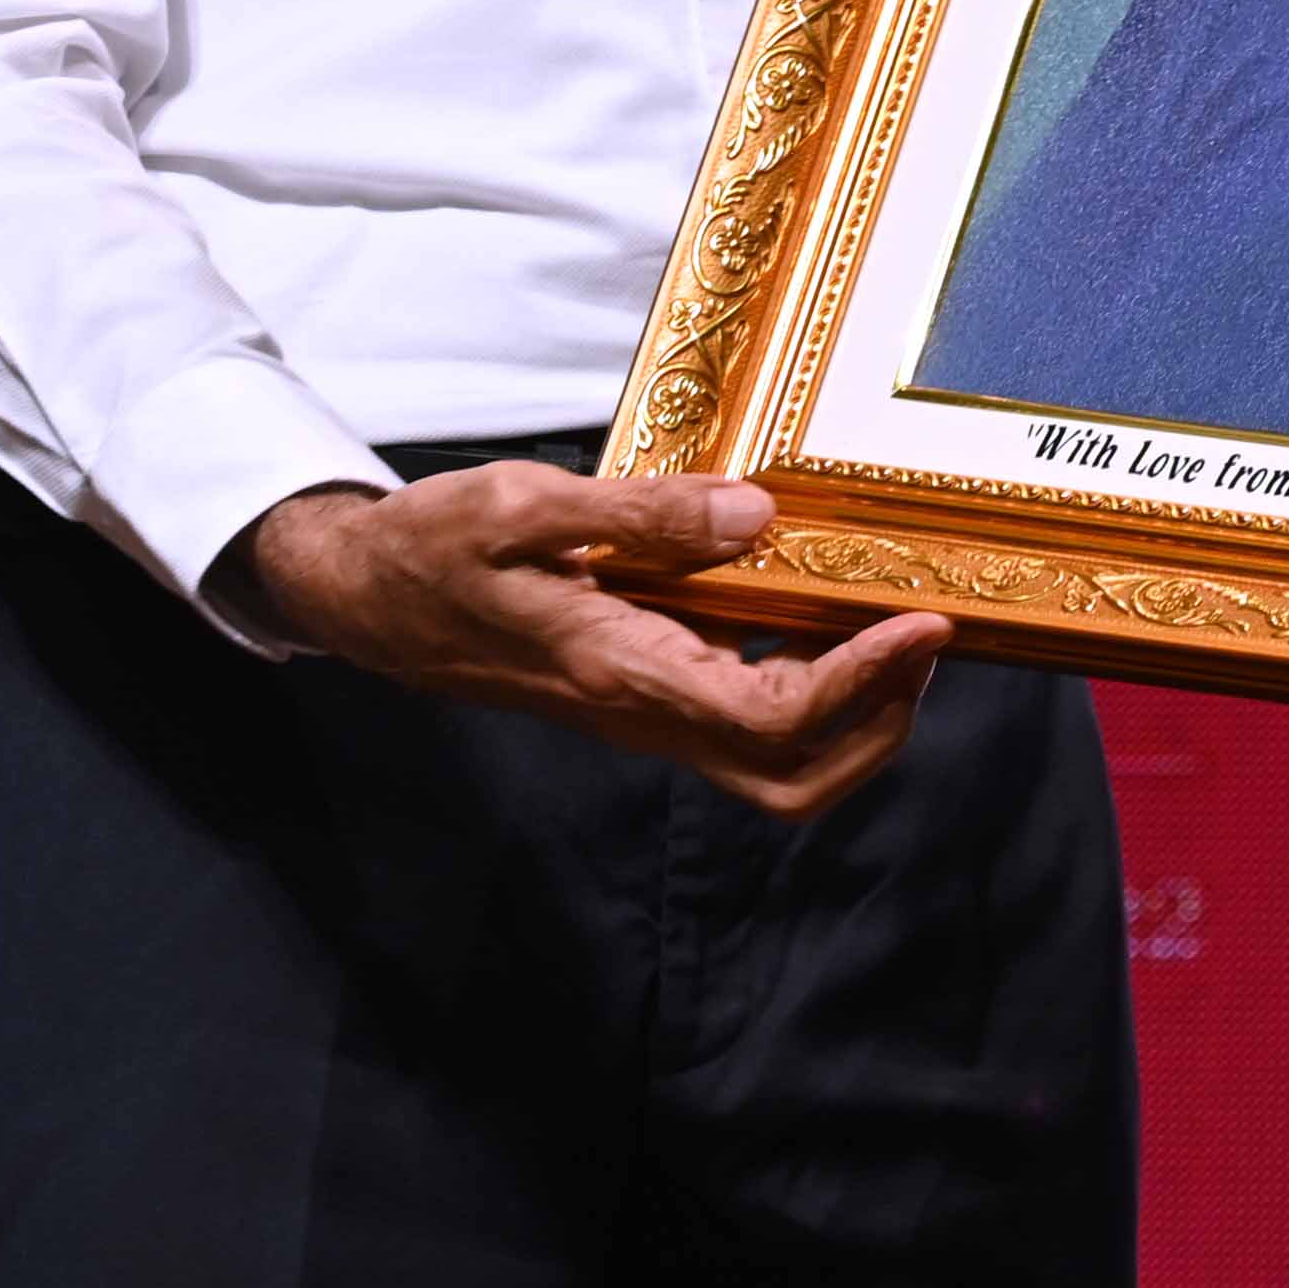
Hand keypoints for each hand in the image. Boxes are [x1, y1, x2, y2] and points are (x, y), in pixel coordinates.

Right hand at [224, 467, 950, 817]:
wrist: (362, 595)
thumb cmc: (433, 548)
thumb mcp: (523, 506)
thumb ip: (642, 514)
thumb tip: (755, 516)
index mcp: (620, 672)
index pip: (771, 718)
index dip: (862, 682)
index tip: (923, 622)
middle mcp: (642, 713)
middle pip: (791, 781)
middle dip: (879, 729)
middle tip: (926, 645)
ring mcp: (644, 715)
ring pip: (772, 766)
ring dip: (853, 719)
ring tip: (894, 635)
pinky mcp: (641, 698)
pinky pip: (742, 725)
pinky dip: (808, 693)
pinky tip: (824, 620)